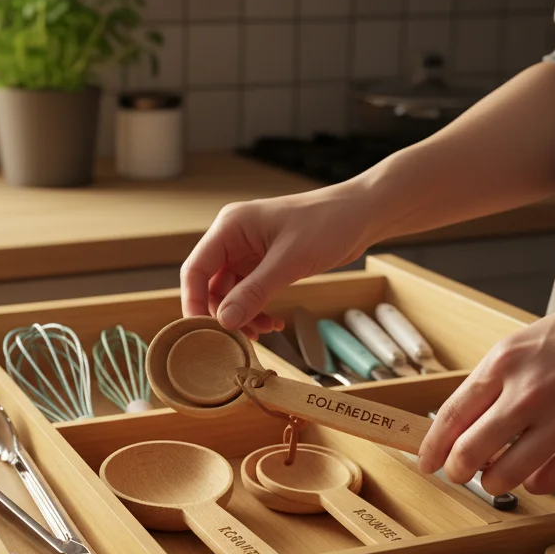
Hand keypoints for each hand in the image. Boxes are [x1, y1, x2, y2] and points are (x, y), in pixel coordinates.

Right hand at [180, 183, 375, 335]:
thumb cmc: (327, 224)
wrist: (361, 214)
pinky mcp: (265, 263)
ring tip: (264, 332)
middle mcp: (233, 238)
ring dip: (242, 316)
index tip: (201, 332)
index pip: (195, 269)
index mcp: (230, 227)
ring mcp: (249, 252)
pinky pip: (249, 293)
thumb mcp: (289, 261)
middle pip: (210, 285)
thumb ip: (254, 292)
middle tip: (238, 339)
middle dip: (223, 314)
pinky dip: (257, 310)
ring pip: (230, 293)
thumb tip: (225, 322)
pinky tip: (273, 323)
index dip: (193, 302)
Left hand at [417, 274, 554, 494]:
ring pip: (507, 474)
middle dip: (458, 470)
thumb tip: (470, 416)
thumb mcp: (532, 338)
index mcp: (506, 360)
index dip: (433, 446)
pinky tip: (537, 473)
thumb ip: (501, 376)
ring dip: (496, 482)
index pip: (452, 415)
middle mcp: (528, 391)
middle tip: (460, 473)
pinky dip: (537, 483)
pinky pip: (550, 479)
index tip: (427, 461)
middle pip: (470, 451)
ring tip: (498, 477)